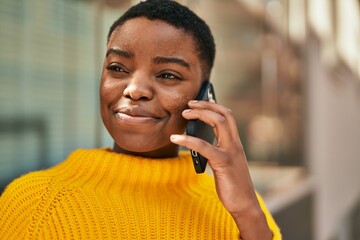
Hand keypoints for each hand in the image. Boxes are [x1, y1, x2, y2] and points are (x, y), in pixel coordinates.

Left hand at [170, 100, 271, 239]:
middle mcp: (235, 144)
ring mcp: (231, 152)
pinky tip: (176, 138)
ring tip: (184, 114)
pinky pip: (205, 147)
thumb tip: (200, 143)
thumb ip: (216, 152)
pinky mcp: (223, 163)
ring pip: (218, 123)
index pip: (227, 117)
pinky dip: (189, 139)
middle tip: (189, 103)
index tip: (200, 101)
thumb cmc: (232, 185)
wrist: (245, 204)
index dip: (214, 106)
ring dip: (200, 114)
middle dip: (206, 105)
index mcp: (235, 144)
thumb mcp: (224, 164)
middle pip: (224, 115)